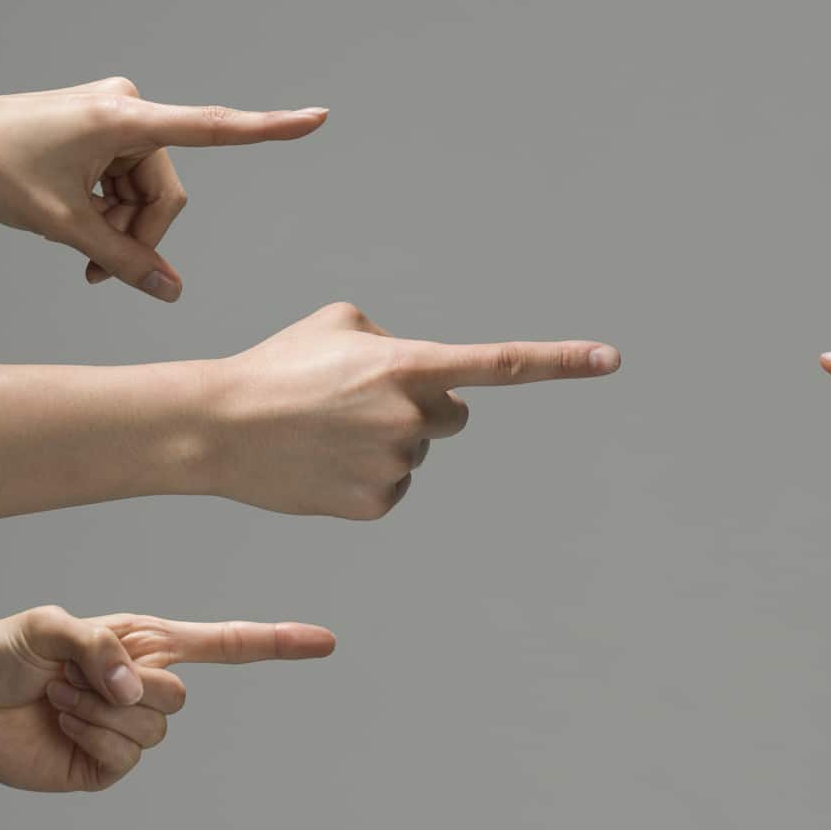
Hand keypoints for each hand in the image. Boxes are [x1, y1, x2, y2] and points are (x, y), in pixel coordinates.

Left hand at [0, 78, 326, 300]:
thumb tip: (172, 291)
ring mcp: (116, 113)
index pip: (212, 128)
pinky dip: (111, 208)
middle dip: (140, 231)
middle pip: (168, 189)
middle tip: (96, 268)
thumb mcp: (62, 226)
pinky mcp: (103, 123)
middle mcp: (128, 106)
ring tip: (79, 249)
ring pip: (148, 190)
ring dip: (122, 225)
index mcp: (123, 119)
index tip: (318, 118)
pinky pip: (128, 178)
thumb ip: (121, 260)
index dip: (269, 129)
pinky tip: (77, 221)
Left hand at [0, 606, 336, 791]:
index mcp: (148, 644)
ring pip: (153, 732)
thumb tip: (135, 691)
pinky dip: (89, 738)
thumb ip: (100, 648)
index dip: (277, 642)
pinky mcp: (103, 768)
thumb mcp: (49, 625)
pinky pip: (124, 759)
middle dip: (122, 687)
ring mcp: (127, 731)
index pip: (227, 644)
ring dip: (96, 713)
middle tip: (67, 677)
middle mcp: (145, 687)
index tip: (325, 642)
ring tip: (56, 699)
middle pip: (180, 699)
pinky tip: (57, 725)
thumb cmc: (1, 651)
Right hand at [206, 301, 621, 518]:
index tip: (611, 359)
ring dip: (387, 442)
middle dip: (426, 409)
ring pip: (419, 453)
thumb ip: (398, 341)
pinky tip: (325, 464)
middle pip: (455, 416)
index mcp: (409, 365)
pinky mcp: (376, 504)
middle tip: (363, 403)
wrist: (219, 426)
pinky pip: (394, 487)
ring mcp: (396, 464)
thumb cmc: (279, 366)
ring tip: (327, 431)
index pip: (501, 364)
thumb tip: (427, 376)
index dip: (561, 361)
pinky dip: (367, 477)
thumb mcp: (339, 325)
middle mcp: (413, 417)